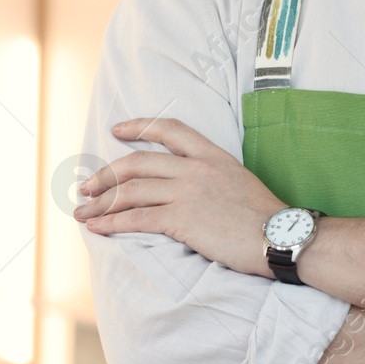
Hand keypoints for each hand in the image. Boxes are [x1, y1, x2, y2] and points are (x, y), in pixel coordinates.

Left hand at [73, 117, 286, 276]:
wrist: (281, 236)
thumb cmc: (266, 218)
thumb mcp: (239, 181)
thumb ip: (212, 176)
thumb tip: (188, 186)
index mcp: (212, 154)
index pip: (170, 129)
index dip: (139, 126)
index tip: (117, 130)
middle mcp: (196, 168)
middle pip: (137, 163)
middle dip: (106, 174)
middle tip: (87, 186)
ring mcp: (188, 192)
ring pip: (131, 191)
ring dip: (101, 202)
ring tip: (82, 211)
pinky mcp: (183, 219)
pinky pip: (137, 218)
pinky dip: (112, 222)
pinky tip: (97, 227)